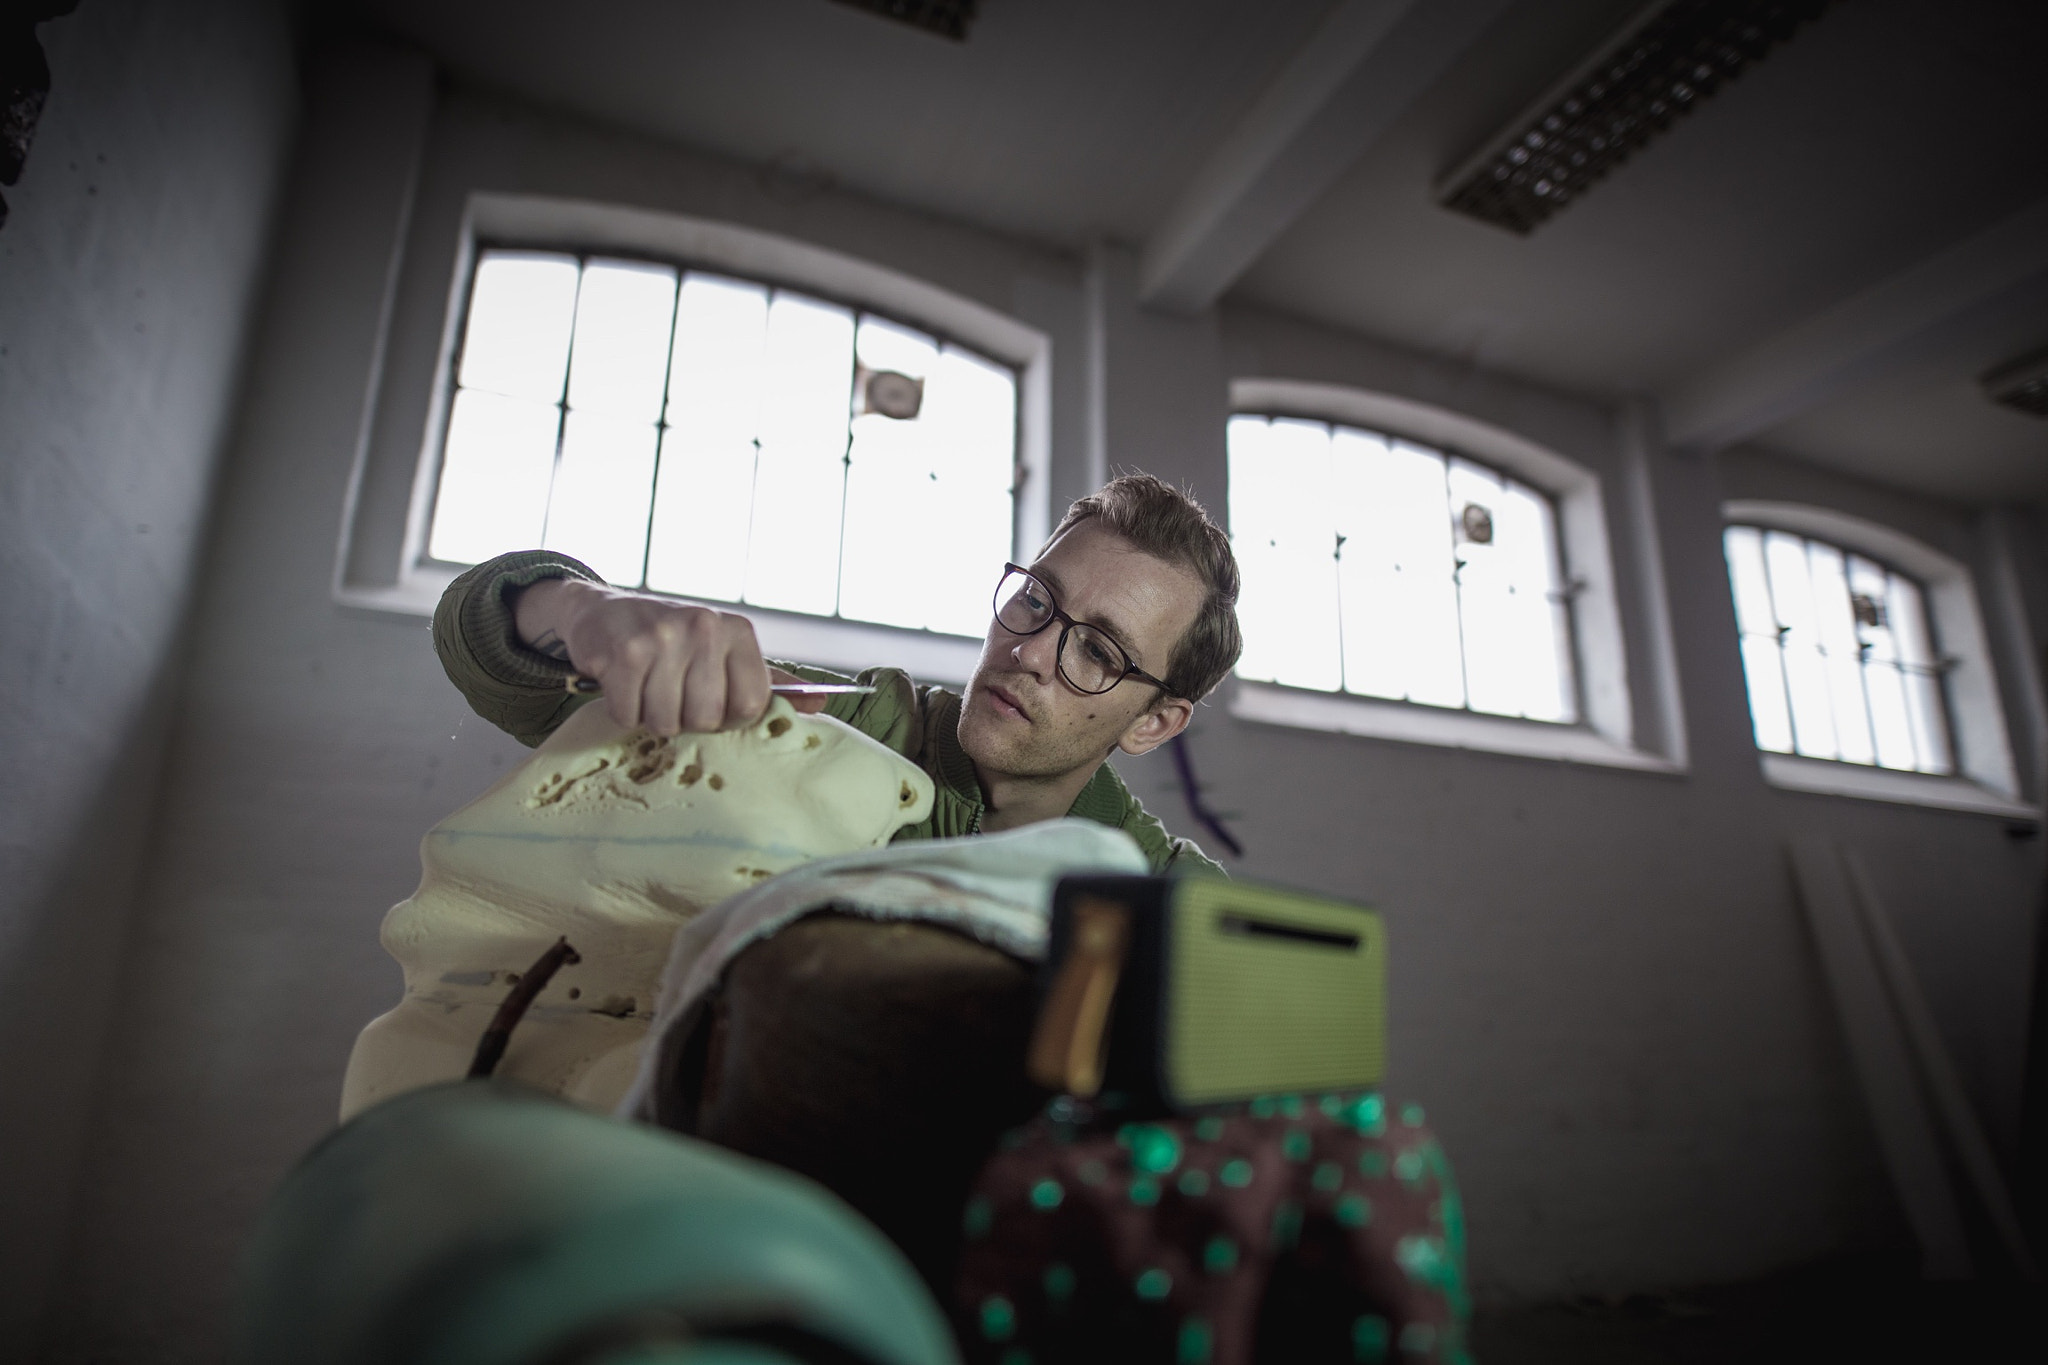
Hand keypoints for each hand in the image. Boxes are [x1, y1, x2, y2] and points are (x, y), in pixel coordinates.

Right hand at [515, 579, 826, 733]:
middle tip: (671, 691)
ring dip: (651, 715)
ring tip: (646, 685)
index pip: (752, 705)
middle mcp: (704, 628)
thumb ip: (769, 682)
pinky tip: (623, 683)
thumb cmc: (671, 641)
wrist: (601, 612)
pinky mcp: (623, 653)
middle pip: (707, 719)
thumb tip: (820, 704)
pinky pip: (628, 715)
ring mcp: (662, 638)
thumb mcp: (723, 652)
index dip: (728, 717)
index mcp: (737, 631)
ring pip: (666, 722)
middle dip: (685, 718)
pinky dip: (622, 710)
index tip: (710, 701)